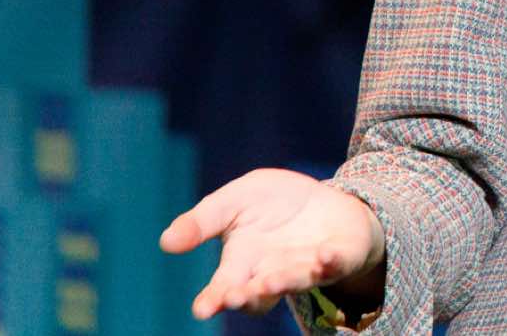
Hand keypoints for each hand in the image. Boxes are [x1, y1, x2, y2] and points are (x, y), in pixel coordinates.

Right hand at [159, 167, 384, 320]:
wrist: (324, 198)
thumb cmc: (273, 204)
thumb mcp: (235, 201)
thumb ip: (204, 220)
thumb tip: (165, 242)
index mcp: (243, 265)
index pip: (222, 289)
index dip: (212, 300)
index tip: (203, 308)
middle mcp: (273, 273)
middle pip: (258, 294)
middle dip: (247, 296)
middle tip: (235, 296)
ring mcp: (307, 268)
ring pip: (295, 282)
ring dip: (284, 282)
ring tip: (272, 279)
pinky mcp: (340, 257)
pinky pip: (337, 265)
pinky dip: (331, 261)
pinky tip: (324, 254)